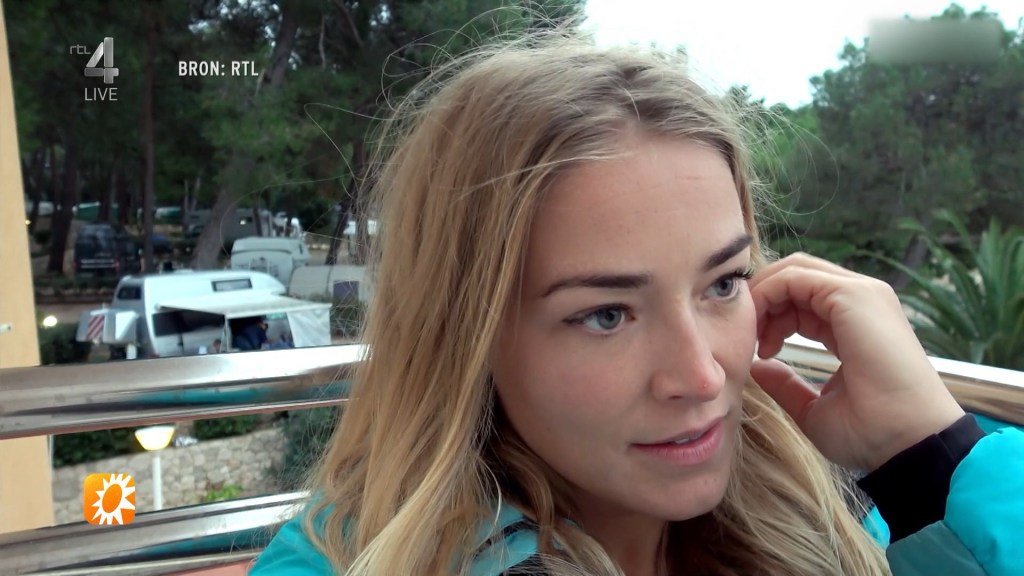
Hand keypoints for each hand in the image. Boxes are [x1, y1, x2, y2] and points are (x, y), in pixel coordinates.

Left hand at [747, 253, 964, 471]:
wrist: (907, 446)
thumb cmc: (872, 433)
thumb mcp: (815, 408)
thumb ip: (786, 385)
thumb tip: (759, 366)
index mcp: (855, 324)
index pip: (802, 297)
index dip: (771, 314)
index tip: (760, 352)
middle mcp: (861, 302)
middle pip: (796, 276)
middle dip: (764, 300)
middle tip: (748, 337)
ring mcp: (862, 294)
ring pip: (795, 270)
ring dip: (763, 296)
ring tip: (754, 336)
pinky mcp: (854, 296)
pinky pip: (795, 276)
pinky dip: (767, 294)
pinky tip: (759, 328)